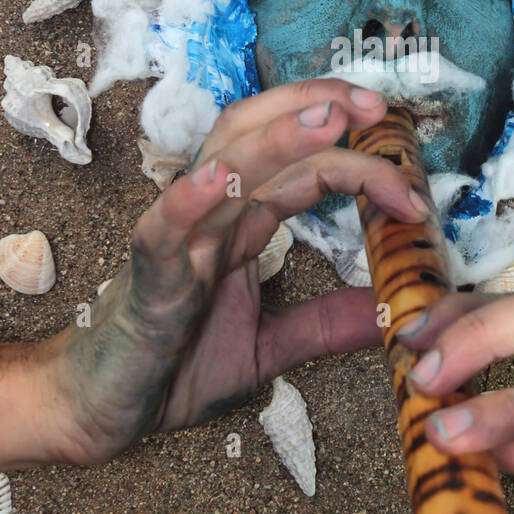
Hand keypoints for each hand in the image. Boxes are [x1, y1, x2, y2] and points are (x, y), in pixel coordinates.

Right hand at [43, 79, 428, 466]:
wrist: (101, 410)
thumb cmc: (172, 366)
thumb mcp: (271, 346)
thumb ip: (328, 324)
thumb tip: (397, 310)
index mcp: (241, 226)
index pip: (303, 168)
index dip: (357, 160)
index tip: (413, 184)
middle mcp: (213, 219)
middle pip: (262, 136)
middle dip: (318, 108)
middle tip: (375, 103)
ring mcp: (180, 241)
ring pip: (225, 166)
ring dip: (278, 136)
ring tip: (329, 116)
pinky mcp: (147, 277)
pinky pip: (164, 228)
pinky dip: (189, 199)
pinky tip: (218, 179)